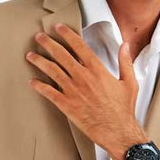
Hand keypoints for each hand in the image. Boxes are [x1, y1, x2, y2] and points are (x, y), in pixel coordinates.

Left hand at [25, 23, 147, 159]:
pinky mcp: (67, 105)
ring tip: (30, 55)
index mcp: (97, 70)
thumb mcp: (130, 82)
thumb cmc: (124, 109)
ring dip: (40, 61)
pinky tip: (32, 82)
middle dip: (48, 43)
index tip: (58, 27)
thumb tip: (125, 45)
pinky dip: (39, 86)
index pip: (79, 46)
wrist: (117, 132)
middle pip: (61, 55)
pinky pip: (49, 93)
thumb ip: (125, 62)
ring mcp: (73, 91)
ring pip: (52, 71)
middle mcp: (83, 77)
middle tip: (39, 36)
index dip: (67, 34)